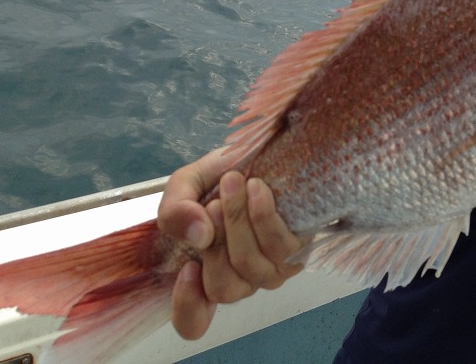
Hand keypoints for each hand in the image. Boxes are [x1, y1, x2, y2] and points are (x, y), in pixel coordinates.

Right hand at [157, 154, 304, 339]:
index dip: (187, 306)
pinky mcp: (298, 250)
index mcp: (207, 272)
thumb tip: (199, 234)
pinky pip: (281, 246)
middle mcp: (240, 280)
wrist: (262, 154)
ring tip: (234, 184)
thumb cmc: (221, 176)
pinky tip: (257, 188)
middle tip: (214, 202)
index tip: (187, 267)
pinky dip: (264, 215)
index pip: (194, 321)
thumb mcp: (186, 186)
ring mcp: (271, 270)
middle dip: (217, 240)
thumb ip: (176, 211)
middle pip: (224, 287)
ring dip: (239, 221)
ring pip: (252, 265)